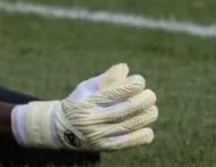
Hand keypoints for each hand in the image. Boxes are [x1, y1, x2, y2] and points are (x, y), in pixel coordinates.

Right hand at [11, 64, 157, 151]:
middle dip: (143, 100)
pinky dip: (140, 138)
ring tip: (152, 110)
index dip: (131, 85)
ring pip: (128, 126)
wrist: (63, 128)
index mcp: (88, 101)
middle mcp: (92, 119)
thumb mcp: (88, 87)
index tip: (140, 81)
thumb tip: (125, 68)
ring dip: (146, 117)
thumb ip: (107, 78)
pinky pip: (125, 143)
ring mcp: (98, 135)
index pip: (114, 92)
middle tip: (150, 95)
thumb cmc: (81, 101)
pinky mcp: (104, 147)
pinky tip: (148, 131)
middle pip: (124, 109)